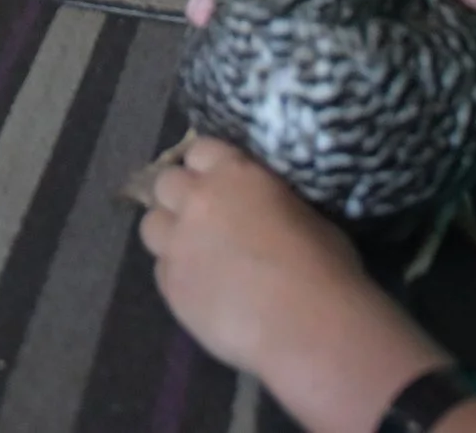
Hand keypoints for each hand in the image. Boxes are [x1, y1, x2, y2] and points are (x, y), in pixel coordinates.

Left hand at [141, 138, 448, 399]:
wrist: (308, 325)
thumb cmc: (323, 265)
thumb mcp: (302, 211)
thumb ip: (265, 198)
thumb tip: (257, 208)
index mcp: (233, 173)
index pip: (200, 150)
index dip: (207, 166)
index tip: (218, 182)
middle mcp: (196, 200)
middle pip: (165, 183)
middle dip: (180, 196)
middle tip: (202, 218)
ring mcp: (178, 243)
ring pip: (151, 225)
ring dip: (169, 232)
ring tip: (194, 252)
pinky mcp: (170, 286)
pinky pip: (161, 269)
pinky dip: (176, 273)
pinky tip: (202, 288)